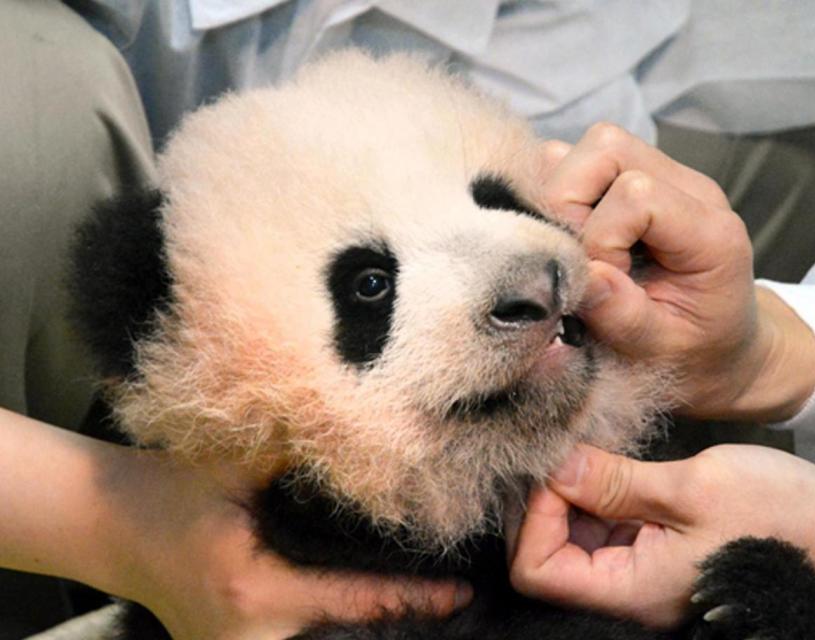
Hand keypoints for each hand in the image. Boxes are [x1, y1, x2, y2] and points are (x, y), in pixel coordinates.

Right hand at [112, 453, 471, 638]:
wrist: (109, 521)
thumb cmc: (168, 488)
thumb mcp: (235, 464)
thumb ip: (301, 453)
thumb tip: (369, 435)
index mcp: (255, 591)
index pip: (354, 600)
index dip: (412, 598)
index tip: (459, 593)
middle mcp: (249, 636)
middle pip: (345, 635)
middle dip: (395, 620)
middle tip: (450, 599)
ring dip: (365, 625)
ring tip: (419, 602)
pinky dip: (334, 623)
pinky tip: (366, 607)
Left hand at [508, 444, 814, 636]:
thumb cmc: (781, 517)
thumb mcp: (692, 487)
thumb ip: (615, 481)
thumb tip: (554, 465)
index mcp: (631, 587)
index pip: (535, 569)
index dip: (534, 516)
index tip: (561, 469)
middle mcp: (628, 590)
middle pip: (548, 553)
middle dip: (551, 498)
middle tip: (572, 448)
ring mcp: (643, 573)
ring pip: (576, 539)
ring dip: (578, 493)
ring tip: (598, 450)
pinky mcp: (658, 553)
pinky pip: (608, 531)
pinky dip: (604, 496)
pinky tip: (620, 465)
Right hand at [539, 125, 814, 421]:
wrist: (724, 346)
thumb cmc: (695, 353)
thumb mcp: (662, 350)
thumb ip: (624, 314)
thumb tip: (580, 274)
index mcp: (710, 232)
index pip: (636, 196)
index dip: (601, 239)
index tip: (601, 285)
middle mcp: (690, 188)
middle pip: (607, 147)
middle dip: (567, 201)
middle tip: (574, 257)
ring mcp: (665, 176)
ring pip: (591, 145)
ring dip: (564, 194)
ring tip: (575, 246)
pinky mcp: (639, 177)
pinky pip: (584, 158)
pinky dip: (564, 192)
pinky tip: (574, 235)